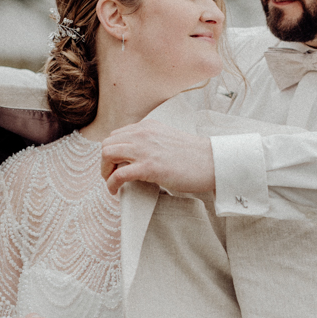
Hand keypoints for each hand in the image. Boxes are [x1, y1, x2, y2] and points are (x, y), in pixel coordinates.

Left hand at [100, 124, 214, 196]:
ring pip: (107, 155)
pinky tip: (114, 191)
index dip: (112, 152)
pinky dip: (111, 184)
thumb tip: (136, 156)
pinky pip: (117, 175)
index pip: (116, 135)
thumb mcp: (167, 139)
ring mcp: (144, 150)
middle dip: (105, 161)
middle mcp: (142, 134)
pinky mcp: (148, 167)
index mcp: (147, 127)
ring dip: (105, 171)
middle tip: (111, 175)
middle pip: (107, 144)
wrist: (211, 162)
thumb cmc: (194, 156)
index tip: (116, 164)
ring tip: (112, 183)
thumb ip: (150, 142)